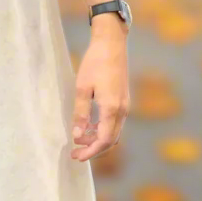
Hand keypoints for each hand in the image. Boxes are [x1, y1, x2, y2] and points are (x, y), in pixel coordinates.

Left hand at [70, 26, 129, 161]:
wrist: (112, 44)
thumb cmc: (95, 63)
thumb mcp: (82, 87)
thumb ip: (81, 113)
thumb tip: (77, 135)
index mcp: (112, 108)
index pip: (104, 140)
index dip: (90, 151)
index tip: (76, 156)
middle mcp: (122, 110)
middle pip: (111, 140)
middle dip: (94, 149)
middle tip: (75, 153)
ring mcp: (125, 105)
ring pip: (114, 132)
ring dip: (98, 140)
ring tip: (80, 140)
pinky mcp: (124, 100)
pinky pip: (115, 123)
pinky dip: (103, 129)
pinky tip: (89, 127)